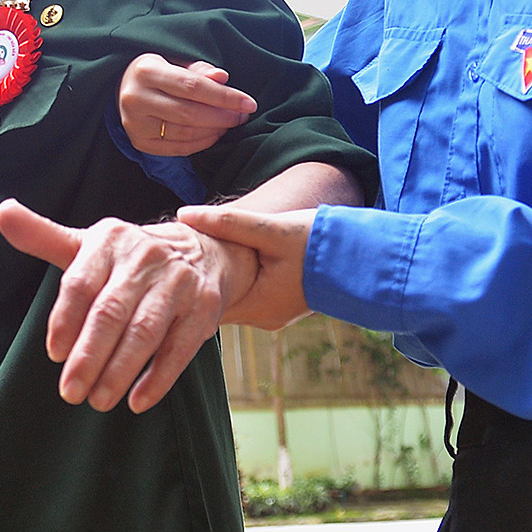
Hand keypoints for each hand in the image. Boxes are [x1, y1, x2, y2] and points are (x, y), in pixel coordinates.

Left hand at [0, 197, 257, 413]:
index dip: (65, 319)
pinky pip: (179, 348)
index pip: (81, 281)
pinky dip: (159, 378)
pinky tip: (138, 401)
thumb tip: (2, 213)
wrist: (202, 251)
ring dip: (119, 371)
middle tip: (70, 392)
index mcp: (110, 240)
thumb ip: (43, 237)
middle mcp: (145, 256)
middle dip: (88, 355)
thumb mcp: (87, 245)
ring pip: (144, 332)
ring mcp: (178, 282)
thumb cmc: (127, 259)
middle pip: (111, 311)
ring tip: (98, 400)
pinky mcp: (204, 308)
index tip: (53, 353)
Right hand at [118, 53, 256, 156]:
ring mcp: (135, 123)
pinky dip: (201, 143)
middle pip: (189, 112)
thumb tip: (223, 78)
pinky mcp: (139, 141)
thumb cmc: (157, 71)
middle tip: (242, 115)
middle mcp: (136, 98)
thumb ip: (199, 69)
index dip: (224, 96)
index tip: (248, 103)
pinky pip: (177, 148)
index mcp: (146, 71)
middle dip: (222, 116)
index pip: (192, 86)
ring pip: (184, 133)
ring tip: (230, 122)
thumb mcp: (174, 60)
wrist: (122, 86)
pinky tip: (215, 134)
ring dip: (214, 130)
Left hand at [177, 204, 314, 330]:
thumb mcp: (272, 229)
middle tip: (174, 254)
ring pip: (231, 297)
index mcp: (258, 305)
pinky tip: (222, 259)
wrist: (364, 258)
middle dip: (197, 280)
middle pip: (215, 302)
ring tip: (193, 254)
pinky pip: (246, 293)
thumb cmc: (320, 243)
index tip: (167, 262)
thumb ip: (228, 222)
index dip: (185, 284)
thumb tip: (185, 214)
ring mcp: (272, 313)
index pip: (204, 305)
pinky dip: (233, 278)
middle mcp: (263, 317)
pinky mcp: (279, 302)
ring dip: (216, 278)